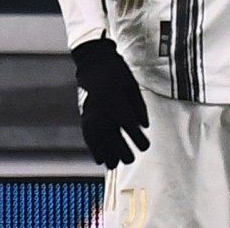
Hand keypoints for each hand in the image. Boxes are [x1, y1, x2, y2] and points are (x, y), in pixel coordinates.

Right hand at [70, 38, 149, 168]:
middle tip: (131, 159)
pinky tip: (99, 159)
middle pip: (112, 136)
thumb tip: (145, 126)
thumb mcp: (132, 85)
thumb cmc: (118, 74)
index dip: (137, 138)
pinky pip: (88, 136)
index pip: (128, 124)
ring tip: (114, 164)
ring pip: (98, 139)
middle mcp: (101, 110)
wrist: (94, 65)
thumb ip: (139, 106)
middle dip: (121, 150)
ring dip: (106, 153)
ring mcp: (90, 114)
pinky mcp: (84, 116)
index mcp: (115, 100)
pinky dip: (93, 149)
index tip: (145, 147)